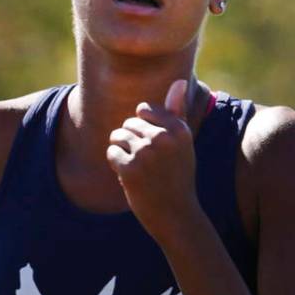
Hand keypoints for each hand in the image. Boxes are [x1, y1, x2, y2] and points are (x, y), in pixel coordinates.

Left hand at [106, 79, 201, 243]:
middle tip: (148, 163)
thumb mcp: (183, 142)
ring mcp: (146, 152)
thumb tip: (177, 81)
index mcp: (178, 128)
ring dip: (122, 152)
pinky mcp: (130, 168)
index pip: (143, 109)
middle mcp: (163, 137)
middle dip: (131, 141)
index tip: (154, 146)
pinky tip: (131, 178)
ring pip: (117, 136)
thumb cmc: (178, 175)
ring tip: (139, 168)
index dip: (142, 128)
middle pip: (128, 123)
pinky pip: (111, 154)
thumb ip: (177, 111)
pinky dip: (117, 166)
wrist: (175, 214)